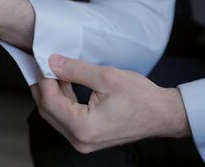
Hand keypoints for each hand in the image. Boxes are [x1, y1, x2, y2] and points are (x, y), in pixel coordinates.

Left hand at [31, 55, 190, 153]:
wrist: (162, 114)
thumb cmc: (141, 98)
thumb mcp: (107, 77)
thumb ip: (75, 69)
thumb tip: (52, 62)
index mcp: (83, 127)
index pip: (50, 102)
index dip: (44, 80)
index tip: (43, 62)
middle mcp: (79, 140)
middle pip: (48, 111)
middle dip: (44, 86)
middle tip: (44, 65)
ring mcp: (83, 141)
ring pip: (55, 115)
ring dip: (53, 93)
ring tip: (54, 71)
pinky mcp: (87, 137)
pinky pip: (66, 118)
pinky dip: (63, 101)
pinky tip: (65, 84)